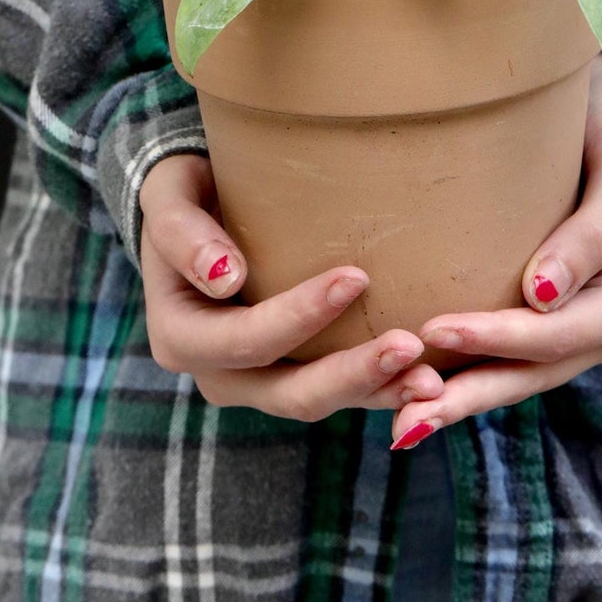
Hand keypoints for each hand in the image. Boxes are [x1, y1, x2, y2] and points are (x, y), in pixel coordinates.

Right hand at [138, 153, 445, 420]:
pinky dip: (381, 390)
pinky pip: (339, 393)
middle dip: (353, 374)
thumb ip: (184, 233)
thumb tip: (225, 275)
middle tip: (410, 346)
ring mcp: (258, 384)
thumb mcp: (169, 200)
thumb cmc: (183, 197)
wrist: (193, 218)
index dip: (300, 316)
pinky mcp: (292, 377)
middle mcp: (219, 375)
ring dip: (378, 393)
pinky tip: (427, 380)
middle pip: (290, 393)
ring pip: (321, 403)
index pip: (247, 340)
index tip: (357, 277)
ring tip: (432, 379)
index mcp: (181, 339)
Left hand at [389, 56, 601, 449]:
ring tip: (400, 425)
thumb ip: (593, 230)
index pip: (560, 333)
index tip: (434, 327)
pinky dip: (471, 375)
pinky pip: (514, 358)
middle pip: (537, 373)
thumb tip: (542, 295)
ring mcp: (586, 331)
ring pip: (522, 378)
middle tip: (402, 421)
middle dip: (471, 397)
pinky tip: (417, 392)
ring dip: (464, 401)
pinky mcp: (556, 322)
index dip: (498, 338)